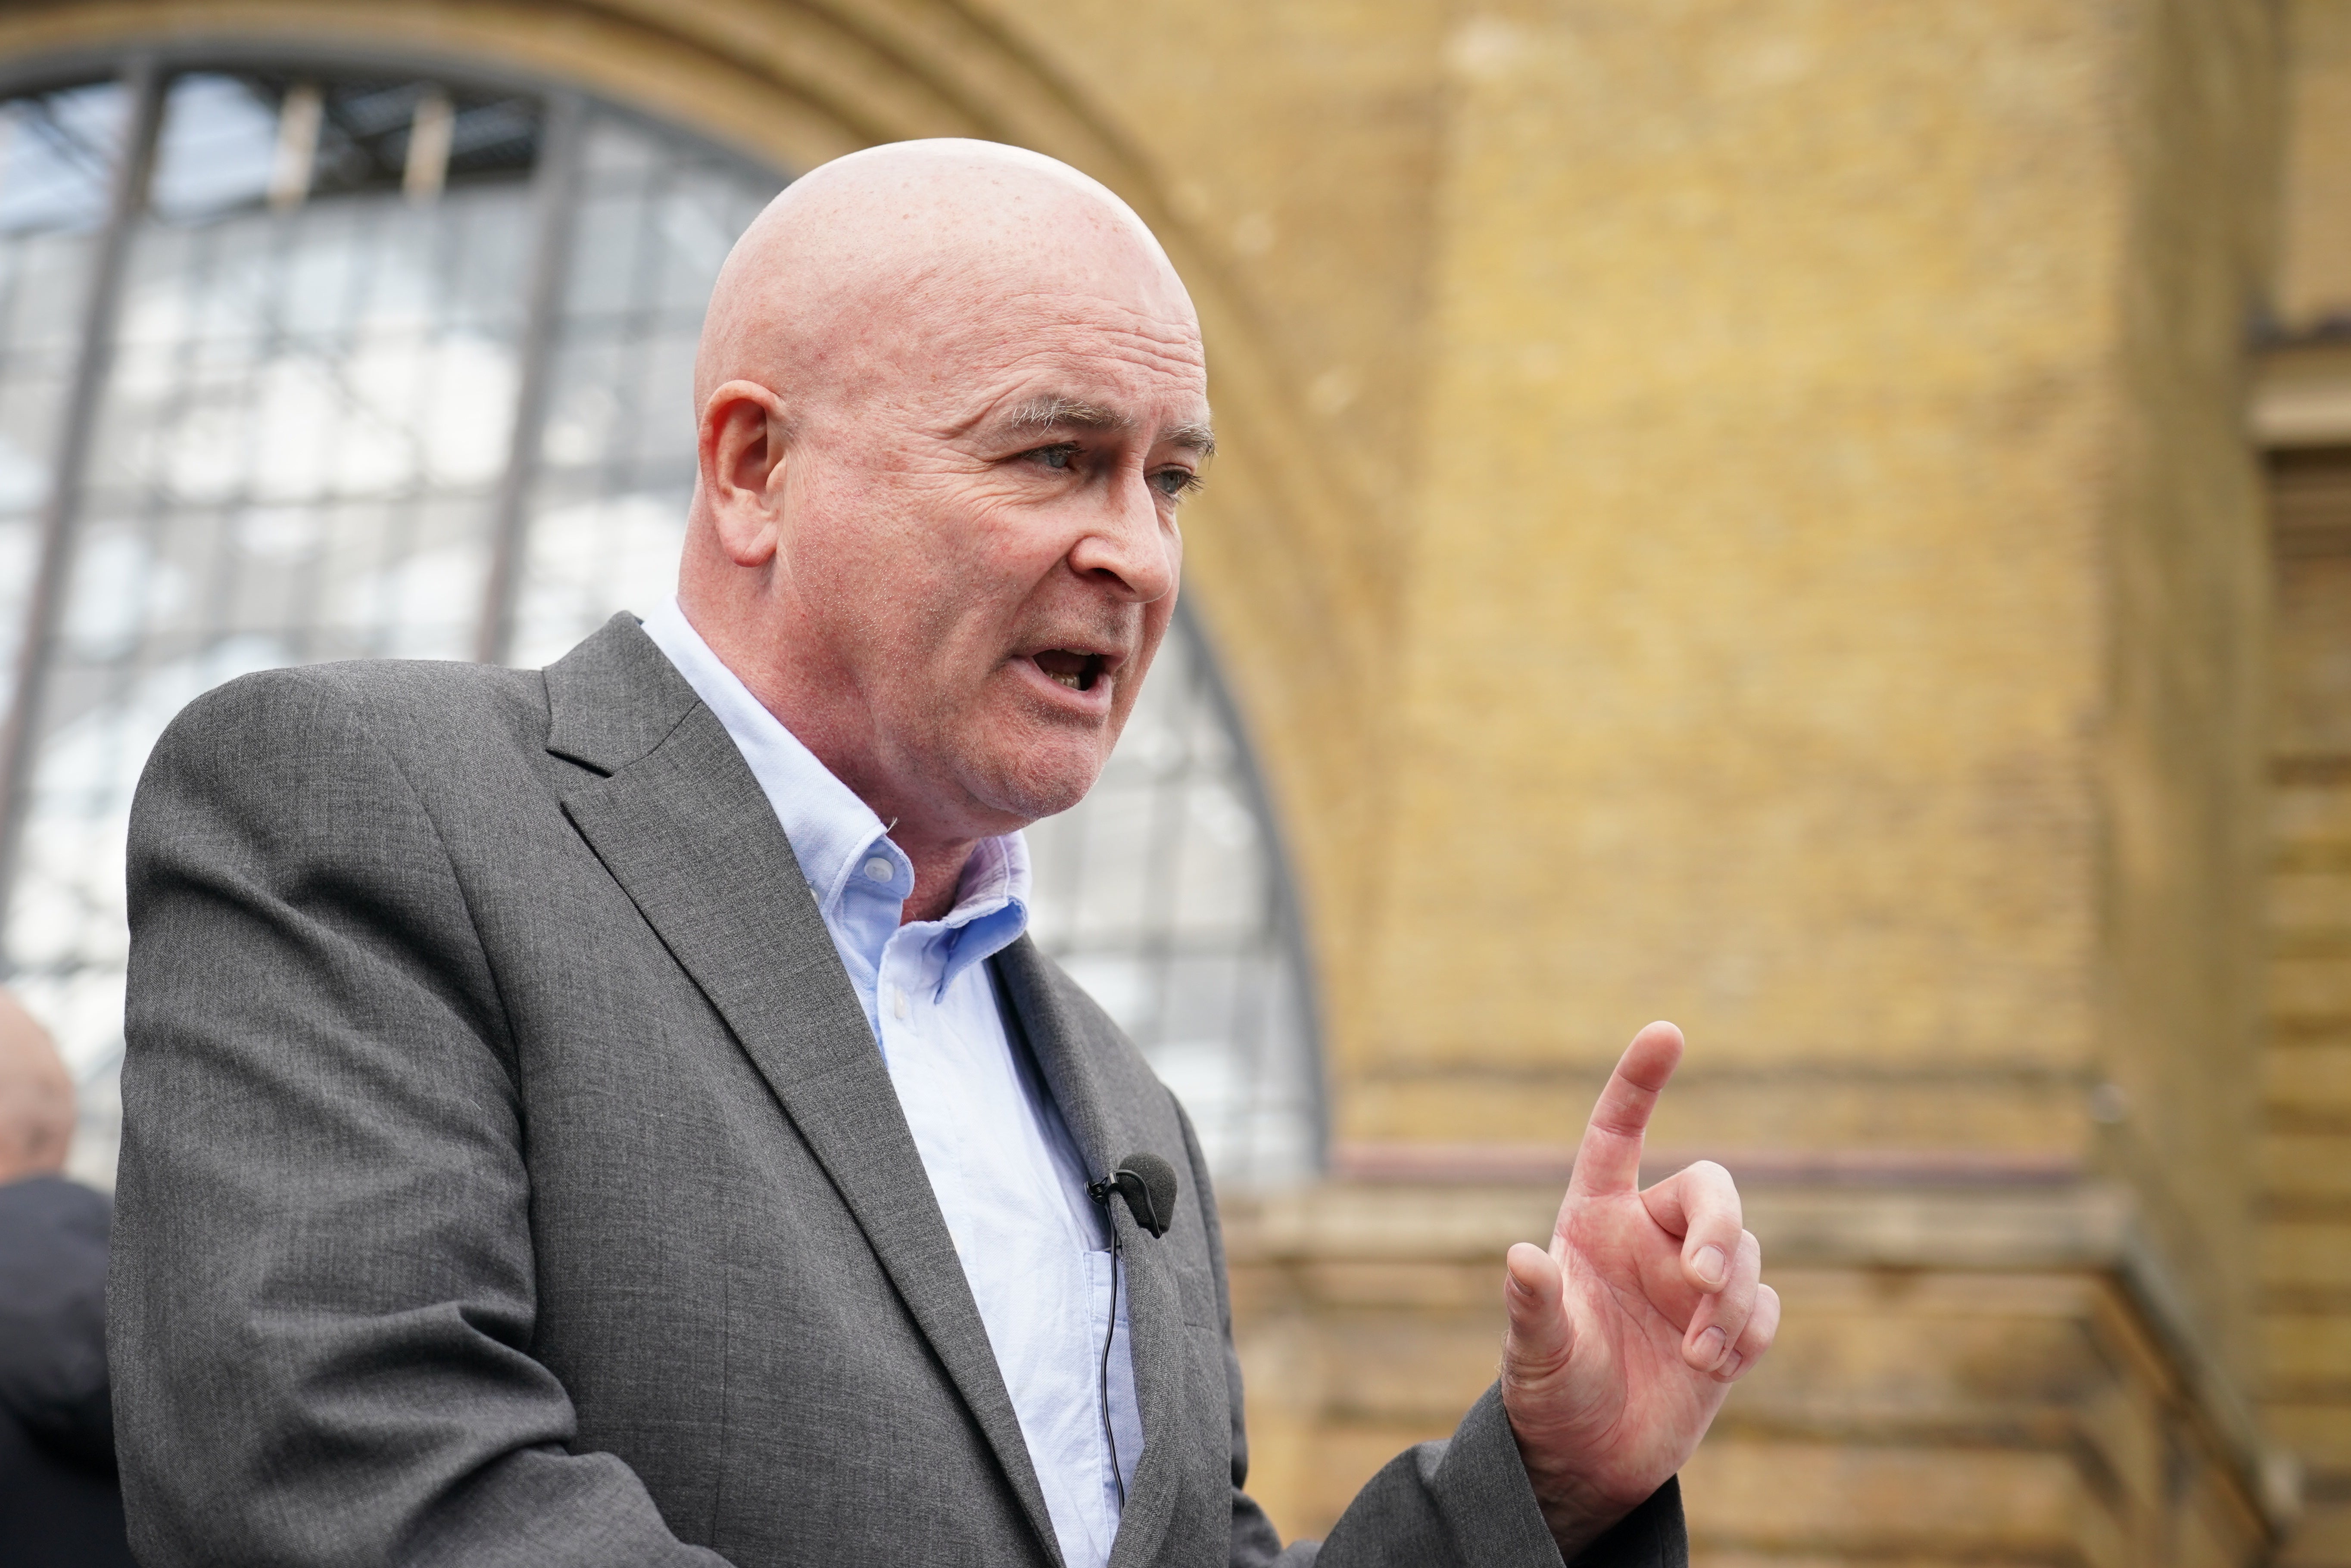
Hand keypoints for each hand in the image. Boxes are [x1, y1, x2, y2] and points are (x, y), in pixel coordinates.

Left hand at [1499, 1022, 1777, 1555]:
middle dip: (1721, 1224)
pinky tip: (1713, 1364)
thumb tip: (1519, 1257)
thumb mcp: (1532, 1352)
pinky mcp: (1729, 1327)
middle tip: (1701, 1276)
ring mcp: (1692, 1280)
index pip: (1619, 1132)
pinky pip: (1764, 1306)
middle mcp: (1650, 1237)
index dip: (1640, 1081)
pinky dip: (1748, 1331)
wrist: (1587, 1458)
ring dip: (1729, 1299)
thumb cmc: (1549, 1392)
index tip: (1666, 1032)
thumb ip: (1531, 1305)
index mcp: (1595, 1218)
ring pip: (1746, 1253)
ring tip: (1694, 1353)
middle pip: (1713, 1190)